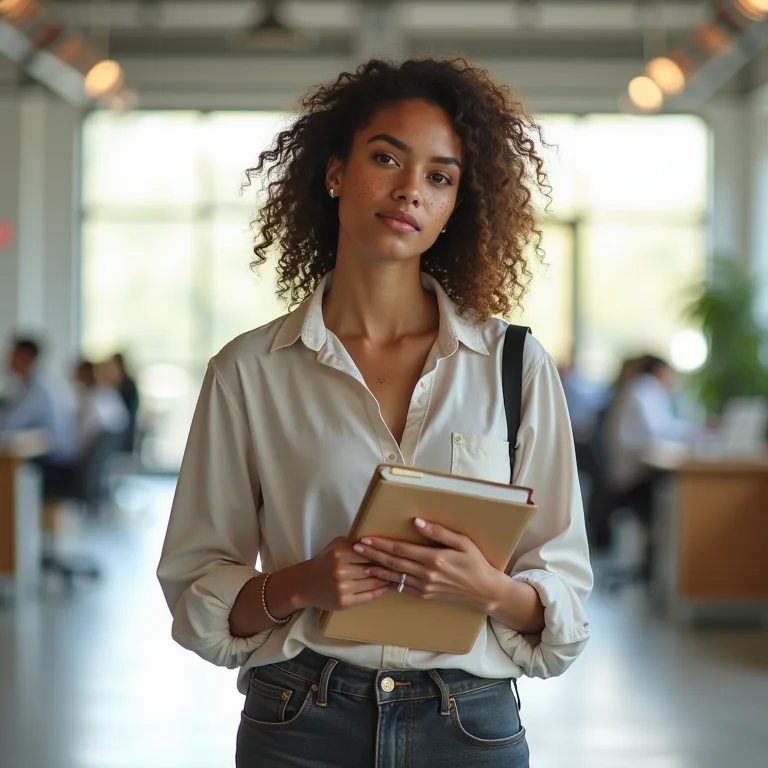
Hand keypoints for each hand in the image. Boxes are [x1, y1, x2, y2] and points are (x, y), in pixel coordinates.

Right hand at [296, 536, 391, 611]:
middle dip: (388, 567)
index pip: (369, 552)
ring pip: (373, 582)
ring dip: (387, 579)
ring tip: (399, 575)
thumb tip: (377, 540)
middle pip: (373, 568)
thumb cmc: (323, 561)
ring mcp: (342, 588)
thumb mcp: (335, 545)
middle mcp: (341, 570)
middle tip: (403, 564)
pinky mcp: (344, 602)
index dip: (384, 553)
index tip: (397, 552)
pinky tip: (388, 587)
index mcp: (340, 553)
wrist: (304, 584)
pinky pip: (368, 596)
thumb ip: (354, 541)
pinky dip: (380, 591)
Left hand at [353, 518, 502, 612]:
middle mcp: (426, 575)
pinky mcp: (424, 596)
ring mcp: (424, 587)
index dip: (380, 544)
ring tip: (360, 563)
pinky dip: (388, 582)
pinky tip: (378, 577)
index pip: (400, 550)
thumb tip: (417, 522)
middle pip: (392, 563)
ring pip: (394, 577)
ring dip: (376, 570)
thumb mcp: (462, 542)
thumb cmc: (475, 562)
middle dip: (372, 555)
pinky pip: (402, 588)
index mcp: (433, 559)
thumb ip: (439, 532)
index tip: (365, 538)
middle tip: (355, 547)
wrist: (483, 591)